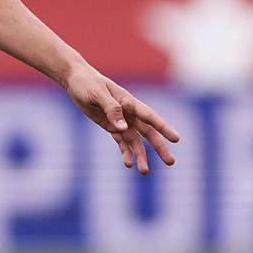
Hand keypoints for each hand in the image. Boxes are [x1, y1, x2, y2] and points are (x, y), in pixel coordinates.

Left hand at [61, 63, 178, 174]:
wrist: (76, 80)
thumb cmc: (88, 83)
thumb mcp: (97, 94)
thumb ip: (111, 110)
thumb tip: (123, 128)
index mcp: (129, 102)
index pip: (150, 117)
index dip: (163, 128)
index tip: (176, 139)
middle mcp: (129, 113)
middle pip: (148, 133)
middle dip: (159, 147)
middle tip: (171, 162)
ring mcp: (121, 121)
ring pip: (135, 141)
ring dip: (140, 155)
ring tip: (144, 171)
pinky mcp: (111, 127)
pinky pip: (121, 142)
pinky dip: (125, 152)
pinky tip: (128, 163)